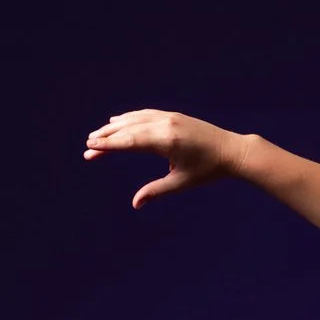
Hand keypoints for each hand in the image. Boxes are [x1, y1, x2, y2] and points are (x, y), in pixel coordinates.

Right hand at [82, 107, 242, 208]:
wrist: (231, 150)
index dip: (109, 145)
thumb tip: (135, 204)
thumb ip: (156, 191)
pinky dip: (129, 118)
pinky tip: (118, 122)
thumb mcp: (181, 183)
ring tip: (97, 135)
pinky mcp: (174, 116)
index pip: (130, 141)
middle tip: (87, 146)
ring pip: (135, 119)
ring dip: (115, 126)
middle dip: (107, 137)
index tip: (91, 147)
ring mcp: (170, 117)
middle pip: (128, 129)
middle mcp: (166, 125)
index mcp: (167, 141)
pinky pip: (145, 114)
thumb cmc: (207, 170)